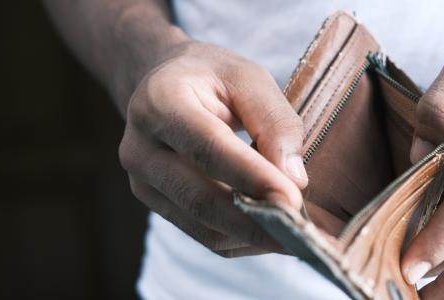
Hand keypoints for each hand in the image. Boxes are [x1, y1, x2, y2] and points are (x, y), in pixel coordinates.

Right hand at [119, 42, 308, 256]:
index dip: (252, 178)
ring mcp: (142, 182)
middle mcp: (141, 147)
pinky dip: (243, 240)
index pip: (208, 149)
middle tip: (303, 233)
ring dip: (254, 237)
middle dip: (256, 222)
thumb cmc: (213, 78)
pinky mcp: (156, 205)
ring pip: (203, 228)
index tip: (293, 201)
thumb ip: (275, 122)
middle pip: (201, 199)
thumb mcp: (250, 78)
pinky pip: (204, 236)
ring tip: (297, 235)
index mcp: (161, 102)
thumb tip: (294, 180)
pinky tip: (272, 230)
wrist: (165, 85)